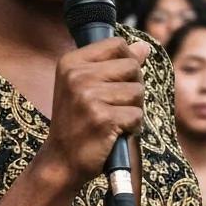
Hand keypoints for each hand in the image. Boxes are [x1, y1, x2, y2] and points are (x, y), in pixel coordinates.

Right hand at [40, 37, 150, 188]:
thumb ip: (114, 64)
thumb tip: (145, 47)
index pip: (117, 44)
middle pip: (132, 66)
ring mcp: (89, 97)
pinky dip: (132, 127)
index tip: (115, 82)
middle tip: (113, 106)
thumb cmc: (77, 123)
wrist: (61, 161)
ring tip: (112, 121)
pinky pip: (137, 114)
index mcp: (70, 62)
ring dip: (132, 109)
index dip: (127, 61)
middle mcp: (77, 76)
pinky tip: (114, 134)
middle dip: (132, 87)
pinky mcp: (103, 118)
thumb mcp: (86, 86)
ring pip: (138, 91)